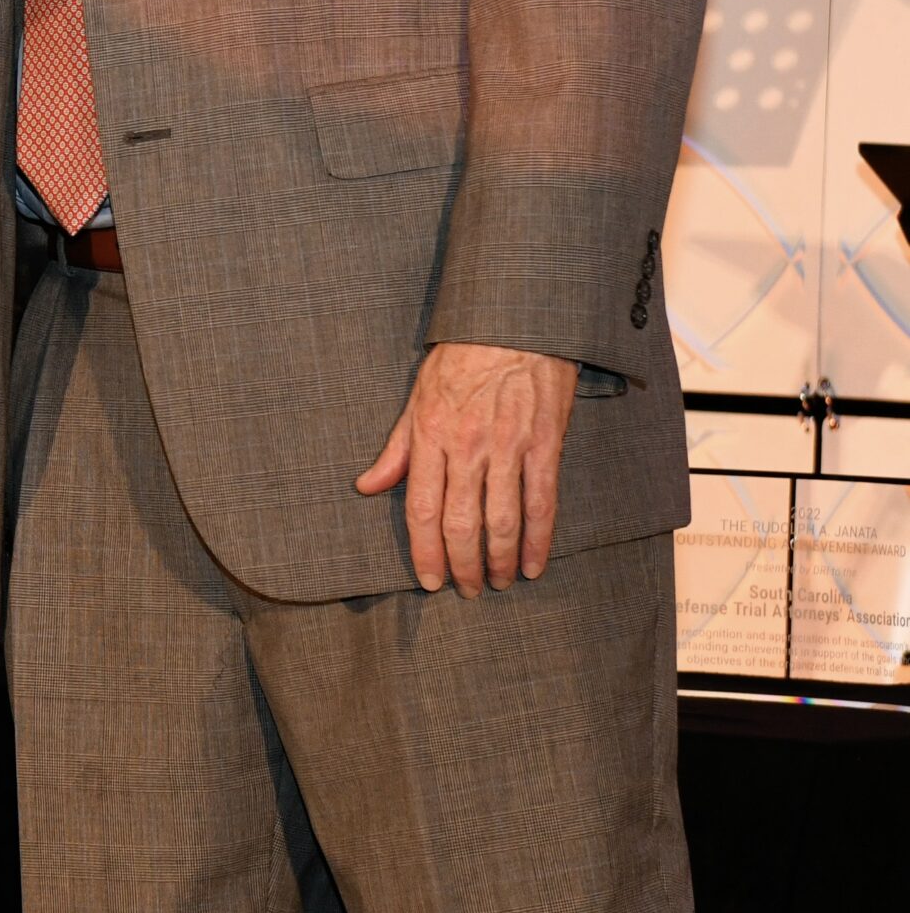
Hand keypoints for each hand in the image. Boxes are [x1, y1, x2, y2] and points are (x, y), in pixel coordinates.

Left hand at [354, 342, 576, 595]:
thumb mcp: (416, 394)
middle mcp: (466, 445)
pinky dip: (538, 541)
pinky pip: (542, 504)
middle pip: (461, 523)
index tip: (429, 580)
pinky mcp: (544, 445)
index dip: (425, 551)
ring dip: (497, 562)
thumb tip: (367, 485)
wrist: (512, 322)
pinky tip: (531, 564)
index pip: (421, 506)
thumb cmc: (461, 357)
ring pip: (501, 521)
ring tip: (495, 583)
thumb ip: (397, 446)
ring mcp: (507, 447)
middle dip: (461, 566)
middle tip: (464, 590)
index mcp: (430, 433)